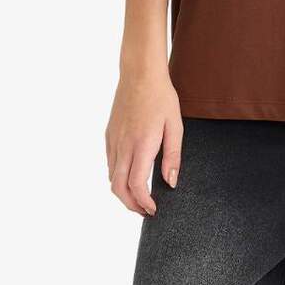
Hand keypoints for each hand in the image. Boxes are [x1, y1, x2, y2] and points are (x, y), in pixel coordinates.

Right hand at [105, 59, 182, 216]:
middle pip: (118, 187)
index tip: (154, 210)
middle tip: (145, 211)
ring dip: (123, 193)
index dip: (143, 203)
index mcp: (141, 144)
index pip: (136, 185)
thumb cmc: (161, 97)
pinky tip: (131, 176)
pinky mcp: (109, 135)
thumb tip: (171, 183)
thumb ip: (173, 156)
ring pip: (111, 177)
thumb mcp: (175, 126)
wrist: (139, 74)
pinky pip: (110, 163)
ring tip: (139, 197)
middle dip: (130, 205)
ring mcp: (113, 140)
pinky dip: (118, 177)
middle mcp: (123, 145)